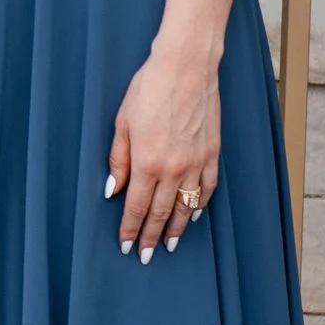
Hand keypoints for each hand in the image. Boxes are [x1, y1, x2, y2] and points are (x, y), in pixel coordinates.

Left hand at [105, 37, 219, 263]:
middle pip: (159, 212)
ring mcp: (196, 163)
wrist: (185, 69)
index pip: (136, 206)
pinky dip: (198, 206)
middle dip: (150, 236)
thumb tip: (112, 190)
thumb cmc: (148, 90)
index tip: (126, 246)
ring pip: (184, 206)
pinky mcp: (212, 154)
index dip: (130, 229)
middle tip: (145, 256)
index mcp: (146, 162)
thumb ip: (118, 160)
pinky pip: (206, 189)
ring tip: (167, 244)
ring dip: (174, 228)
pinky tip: (191, 216)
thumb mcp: (122, 123)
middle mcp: (172, 168)